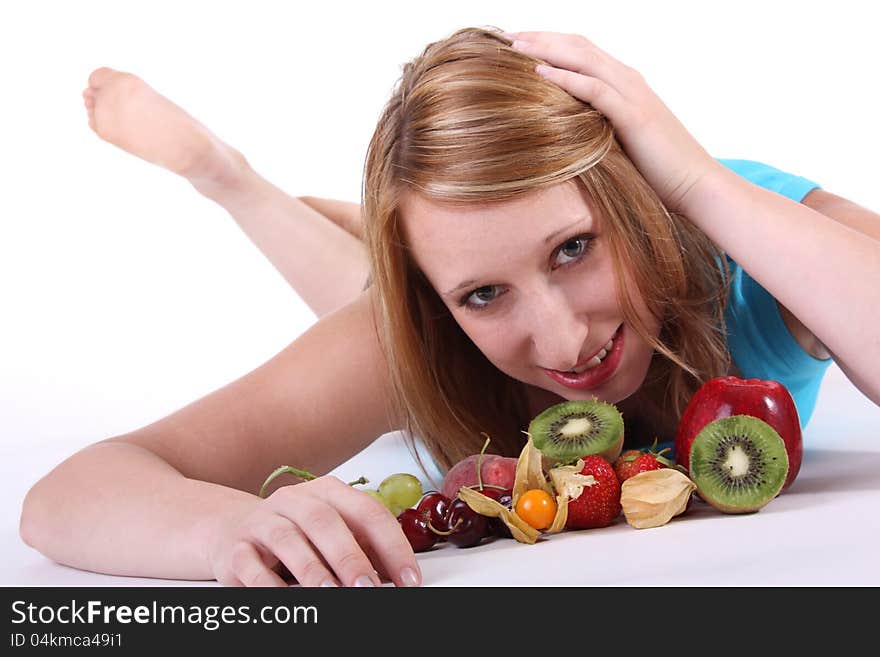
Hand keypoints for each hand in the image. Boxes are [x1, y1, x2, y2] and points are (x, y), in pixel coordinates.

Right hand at [207, 475, 420, 586]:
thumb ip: (366, 549)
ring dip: (312, 569)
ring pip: (287, 538)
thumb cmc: (298, 536)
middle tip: (369, 588)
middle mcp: (295, 500)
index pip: (367, 511)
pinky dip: (268, 584)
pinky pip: (250, 563)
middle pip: (324, 520)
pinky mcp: (236, 547)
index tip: (409, 579)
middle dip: (350, 556)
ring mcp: (263, 521)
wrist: (235, 531)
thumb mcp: (336, 535)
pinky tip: (285, 598)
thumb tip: (399, 577)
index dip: (392, 545)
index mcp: (328, 491)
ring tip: (331, 593)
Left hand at [508, 31, 724, 214]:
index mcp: (625, 84)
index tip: (517, 44)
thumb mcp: (619, 142)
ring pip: (584, 59)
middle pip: (578, 46)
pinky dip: (566, 79)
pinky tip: (540, 75)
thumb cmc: (657, 171)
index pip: (582, 51)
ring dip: (547, 50)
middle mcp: (628, 80)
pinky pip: (595, 90)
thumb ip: (596, 128)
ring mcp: (632, 95)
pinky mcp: (634, 115)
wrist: (696, 184)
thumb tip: (564, 135)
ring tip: (514, 48)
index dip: (549, 42)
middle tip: (506, 37)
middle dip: (541, 38)